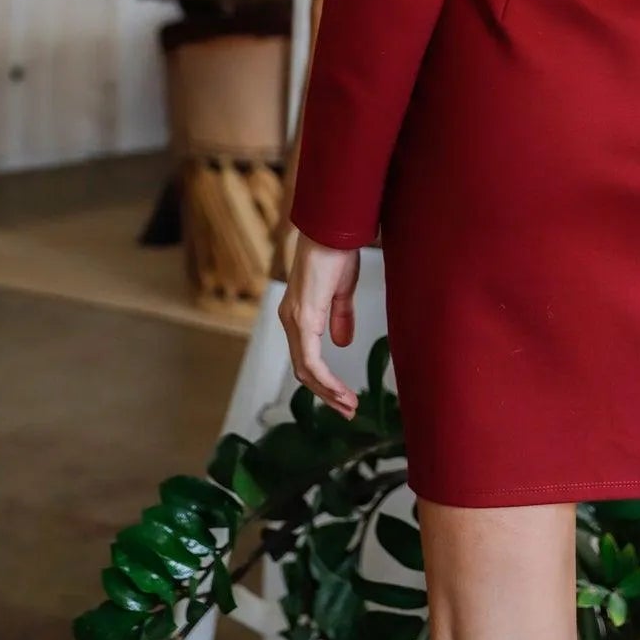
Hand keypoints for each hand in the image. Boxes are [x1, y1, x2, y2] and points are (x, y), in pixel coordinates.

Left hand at [278, 232, 361, 418]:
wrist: (334, 229)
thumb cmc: (337, 252)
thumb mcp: (342, 291)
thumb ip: (339, 318)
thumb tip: (341, 344)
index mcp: (298, 315)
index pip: (306, 359)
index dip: (324, 382)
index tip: (345, 398)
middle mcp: (291, 320)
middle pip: (303, 371)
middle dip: (326, 394)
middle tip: (347, 410)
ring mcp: (295, 319)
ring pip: (305, 370)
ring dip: (327, 391)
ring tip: (348, 405)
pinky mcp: (304, 317)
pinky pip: (310, 359)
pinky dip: (326, 379)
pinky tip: (340, 390)